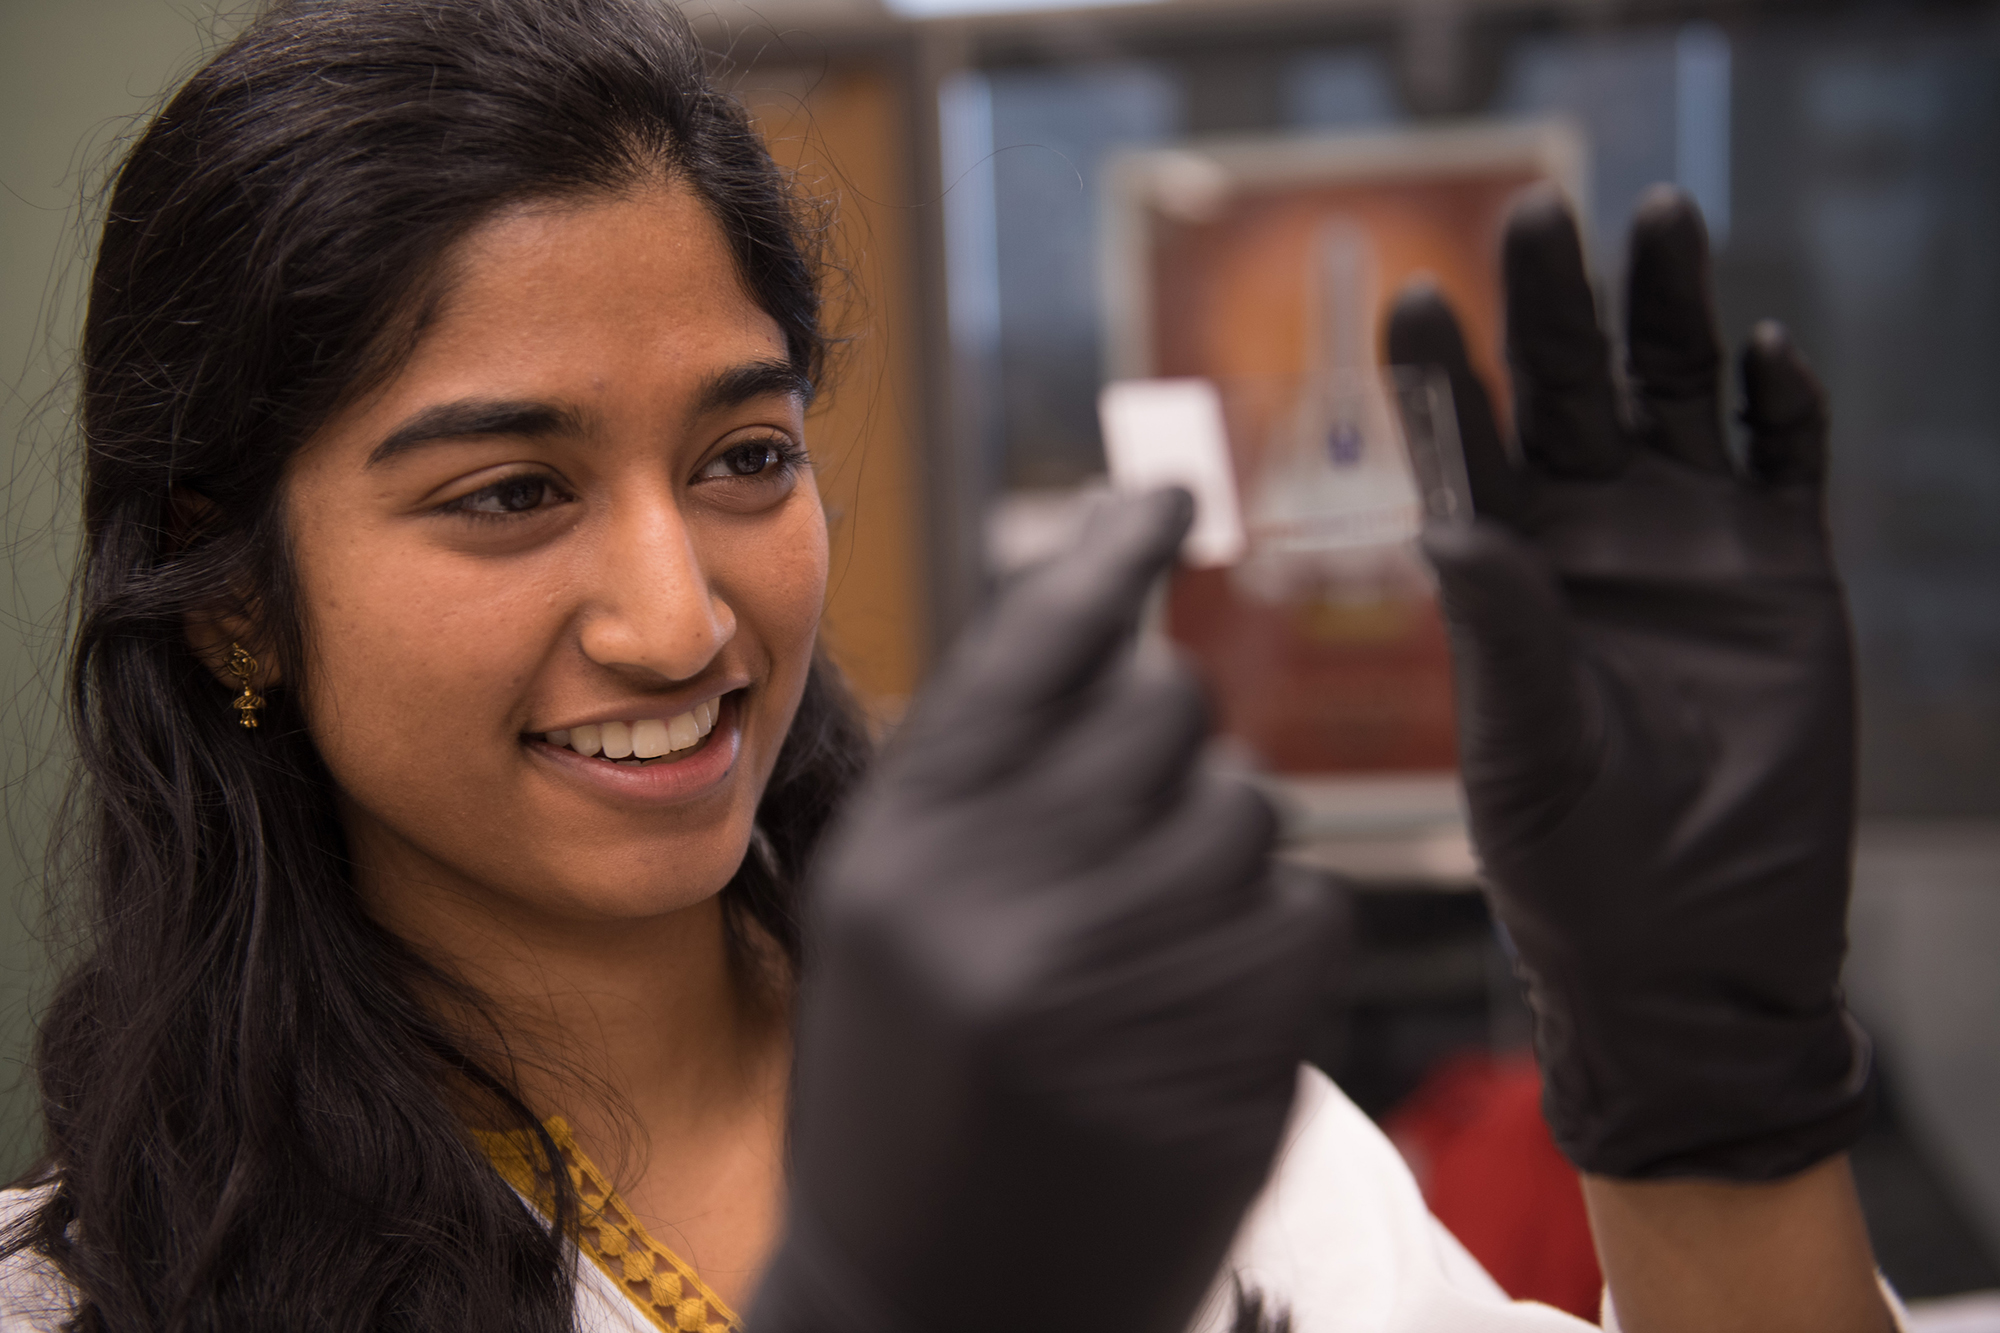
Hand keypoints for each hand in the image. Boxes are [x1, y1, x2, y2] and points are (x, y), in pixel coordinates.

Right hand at [751, 491, 1337, 1332]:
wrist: (929, 1312)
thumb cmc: (899, 1101)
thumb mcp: (880, 924)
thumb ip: (972, 780)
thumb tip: (1103, 631)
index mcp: (902, 850)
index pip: (1033, 641)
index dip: (1111, 548)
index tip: (1170, 493)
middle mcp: (1002, 899)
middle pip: (1165, 704)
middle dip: (1164, 744)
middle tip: (1124, 831)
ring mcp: (1121, 984)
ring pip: (1247, 807)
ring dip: (1217, 853)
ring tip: (1144, 951)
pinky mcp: (1227, 1060)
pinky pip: (1305, 914)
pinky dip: (1271, 943)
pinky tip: (1197, 1010)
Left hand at [1386, 186, 1870, 1179]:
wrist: (1693, 947)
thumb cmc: (1574, 867)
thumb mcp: (1523, 753)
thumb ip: (1498, 636)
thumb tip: (1447, 528)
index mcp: (1500, 572)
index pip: (1461, 449)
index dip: (1437, 375)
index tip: (1409, 300)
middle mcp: (1585, 537)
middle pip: (1564, 386)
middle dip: (1552, 300)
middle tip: (1538, 212)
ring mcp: (1687, 544)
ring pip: (1674, 392)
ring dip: (1667, 309)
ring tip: (1658, 220)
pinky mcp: (1785, 569)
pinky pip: (1786, 458)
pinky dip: (1780, 403)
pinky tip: (1762, 353)